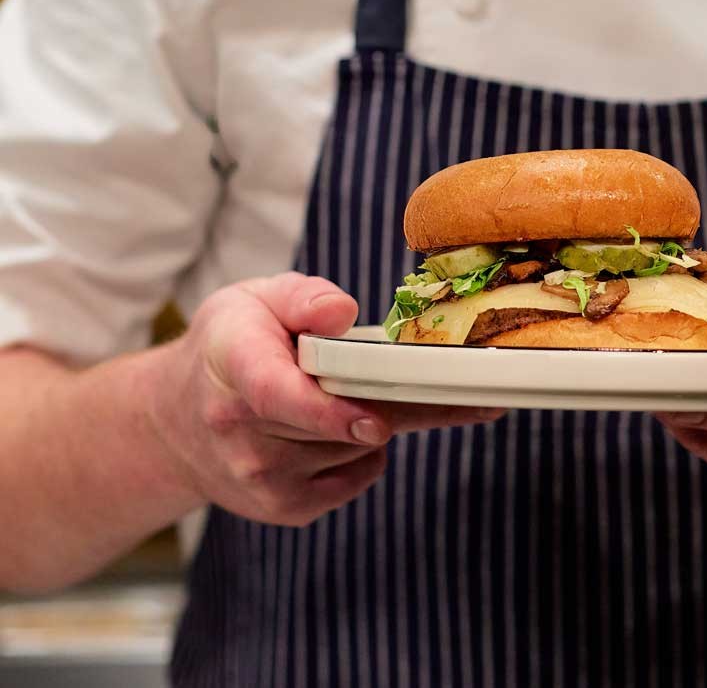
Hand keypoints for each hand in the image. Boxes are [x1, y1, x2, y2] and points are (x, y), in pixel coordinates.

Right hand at [148, 272, 503, 526]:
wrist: (175, 422)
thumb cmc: (230, 348)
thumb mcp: (254, 300)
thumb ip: (302, 297)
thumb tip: (342, 312)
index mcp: (233, 367)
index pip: (277, 396)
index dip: (330, 412)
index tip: (374, 422)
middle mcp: (240, 432)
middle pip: (340, 426)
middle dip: (390, 399)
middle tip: (432, 377)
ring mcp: (260, 478)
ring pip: (359, 450)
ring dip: (373, 421)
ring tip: (345, 396)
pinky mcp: (283, 509)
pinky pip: (360, 477)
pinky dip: (366, 453)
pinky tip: (340, 430)